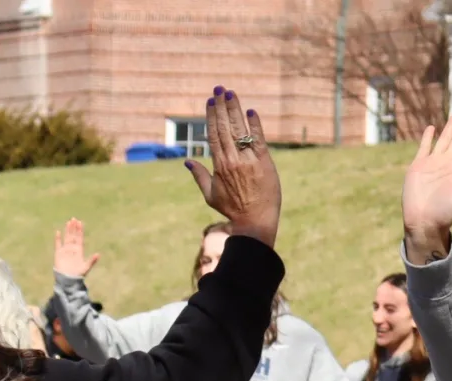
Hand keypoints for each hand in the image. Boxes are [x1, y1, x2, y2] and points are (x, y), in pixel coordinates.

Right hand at [54, 218, 99, 277]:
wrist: (68, 280)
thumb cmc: (78, 274)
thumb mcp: (86, 267)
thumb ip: (92, 260)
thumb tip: (99, 254)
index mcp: (79, 250)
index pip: (80, 238)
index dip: (80, 230)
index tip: (80, 222)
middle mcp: (72, 249)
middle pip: (73, 236)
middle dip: (74, 228)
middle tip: (74, 219)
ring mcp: (65, 250)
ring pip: (66, 238)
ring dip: (67, 230)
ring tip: (68, 222)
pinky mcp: (58, 253)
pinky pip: (58, 244)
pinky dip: (57, 239)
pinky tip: (58, 232)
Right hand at [185, 87, 280, 248]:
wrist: (255, 221)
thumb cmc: (232, 210)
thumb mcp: (210, 195)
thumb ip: (199, 175)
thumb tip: (187, 161)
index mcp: (219, 165)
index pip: (213, 134)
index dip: (211, 116)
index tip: (210, 101)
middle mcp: (232, 159)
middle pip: (225, 127)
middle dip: (222, 106)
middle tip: (220, 89)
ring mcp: (248, 160)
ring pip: (239, 129)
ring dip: (235, 110)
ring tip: (231, 93)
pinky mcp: (264, 162)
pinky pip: (258, 139)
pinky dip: (254, 125)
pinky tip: (250, 111)